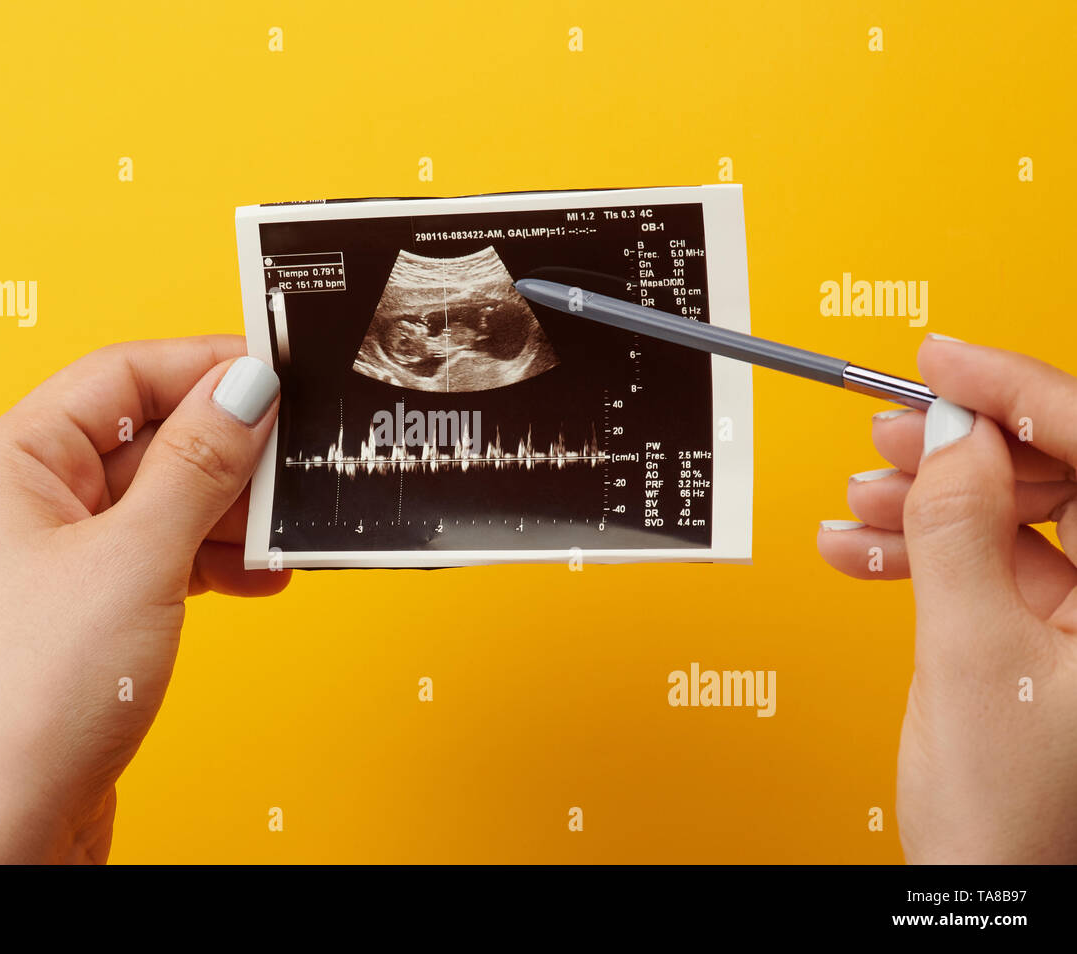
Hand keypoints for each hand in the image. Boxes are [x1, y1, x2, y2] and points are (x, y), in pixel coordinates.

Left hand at [0, 337, 284, 863]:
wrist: (8, 824)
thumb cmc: (35, 696)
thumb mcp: (137, 557)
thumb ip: (198, 464)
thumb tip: (247, 387)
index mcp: (7, 462)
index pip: (119, 376)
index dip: (202, 367)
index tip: (276, 373)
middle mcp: (23, 501)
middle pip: (144, 439)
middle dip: (225, 454)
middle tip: (295, 459)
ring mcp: (55, 559)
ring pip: (160, 502)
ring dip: (226, 517)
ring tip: (281, 534)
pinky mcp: (86, 609)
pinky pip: (160, 556)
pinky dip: (211, 563)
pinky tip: (256, 579)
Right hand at [817, 336, 1076, 862]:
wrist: (988, 895)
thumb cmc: (1016, 821)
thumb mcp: (972, 659)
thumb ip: (957, 534)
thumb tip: (950, 441)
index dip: (1021, 389)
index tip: (948, 360)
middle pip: (1055, 475)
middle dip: (962, 449)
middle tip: (894, 431)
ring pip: (1011, 517)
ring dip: (925, 502)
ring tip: (863, 500)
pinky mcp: (1042, 638)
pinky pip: (981, 565)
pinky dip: (917, 552)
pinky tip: (861, 548)